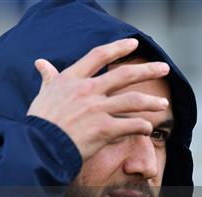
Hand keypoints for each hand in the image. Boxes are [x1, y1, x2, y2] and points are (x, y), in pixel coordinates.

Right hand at [27, 38, 169, 161]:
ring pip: (133, 101)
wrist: (37, 147)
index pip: (99, 55)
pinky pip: (131, 125)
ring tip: (163, 103)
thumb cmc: (39, 123)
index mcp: (72, 79)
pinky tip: (149, 128)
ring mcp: (97, 110)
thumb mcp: (43, 95)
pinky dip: (143, 126)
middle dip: (148, 70)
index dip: (118, 47)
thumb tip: (41, 63)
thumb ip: (48, 78)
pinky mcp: (104, 130)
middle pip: (125, 74)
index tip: (133, 44)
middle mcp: (87, 90)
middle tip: (164, 68)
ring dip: (151, 102)